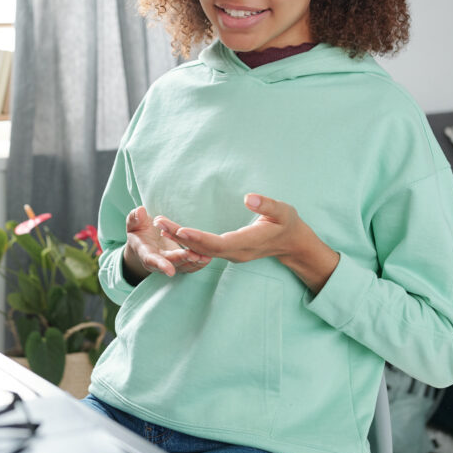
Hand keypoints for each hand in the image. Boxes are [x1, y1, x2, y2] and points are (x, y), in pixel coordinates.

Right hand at [123, 206, 211, 281]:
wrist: (143, 243)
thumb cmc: (138, 231)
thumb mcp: (133, 223)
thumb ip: (135, 218)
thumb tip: (140, 211)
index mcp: (145, 253)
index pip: (151, 260)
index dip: (160, 265)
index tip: (170, 271)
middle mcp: (158, 262)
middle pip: (171, 263)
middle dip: (183, 260)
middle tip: (194, 256)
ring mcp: (169, 264)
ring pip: (182, 267)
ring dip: (194, 263)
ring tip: (206, 257)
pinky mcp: (179, 263)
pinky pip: (189, 266)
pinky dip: (198, 263)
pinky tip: (208, 258)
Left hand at [154, 194, 338, 292]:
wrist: (293, 243)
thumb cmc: (288, 224)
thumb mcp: (284, 212)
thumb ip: (267, 205)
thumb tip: (249, 198)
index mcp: (248, 243)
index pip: (219, 243)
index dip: (199, 238)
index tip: (181, 230)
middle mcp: (235, 253)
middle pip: (203, 248)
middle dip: (180, 237)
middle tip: (159, 222)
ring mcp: (231, 254)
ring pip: (201, 250)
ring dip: (179, 239)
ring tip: (160, 224)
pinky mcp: (227, 252)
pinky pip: (204, 249)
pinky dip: (188, 241)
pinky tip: (173, 231)